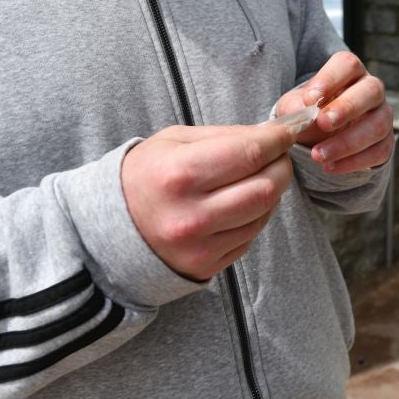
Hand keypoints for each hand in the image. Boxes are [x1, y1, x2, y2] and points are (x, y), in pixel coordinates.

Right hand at [121, 123, 295, 280]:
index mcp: (180, 174)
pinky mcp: (207, 265)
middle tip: (278, 155)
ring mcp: (200, 245)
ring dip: (272, 192)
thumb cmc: (146, 174)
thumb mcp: (174, 141)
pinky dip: (256, 215)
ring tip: (259, 177)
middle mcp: (191, 215)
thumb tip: (272, 134)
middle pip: (265, 188)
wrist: (110, 227)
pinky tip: (242, 203)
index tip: (288, 132)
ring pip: (263, 214)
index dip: (278, 140)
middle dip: (281, 166)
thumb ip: (225, 136)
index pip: (250, 153)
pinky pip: (250, 236)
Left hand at [275, 51, 393, 173]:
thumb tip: (305, 113)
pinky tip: (331, 167)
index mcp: (349, 72)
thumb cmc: (308, 114)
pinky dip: (354, 162)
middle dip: (348, 108)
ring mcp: (382, 116)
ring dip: (347, 142)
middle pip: (371, 91)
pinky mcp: (385, 142)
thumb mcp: (294, 108)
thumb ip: (295, 108)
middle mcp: (371, 90)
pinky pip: (379, 151)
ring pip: (378, 125)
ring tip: (319, 155)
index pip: (347, 65)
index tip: (310, 100)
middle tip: (323, 123)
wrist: (319, 139)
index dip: (330, 79)